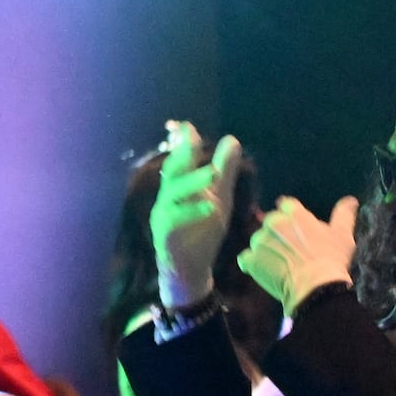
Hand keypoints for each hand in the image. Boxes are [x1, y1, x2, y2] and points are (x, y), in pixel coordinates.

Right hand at [146, 121, 242, 313]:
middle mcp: (168, 196)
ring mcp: (163, 213)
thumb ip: (225, 172)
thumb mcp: (219, 198)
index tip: (186, 126)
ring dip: (193, 181)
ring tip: (213, 173)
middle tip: (192, 138)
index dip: (182, 142)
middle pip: (173, 170)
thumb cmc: (201, 231)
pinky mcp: (165, 232)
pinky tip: (210, 208)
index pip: (180, 159)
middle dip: (182, 153)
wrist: (191, 269)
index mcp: (180, 186)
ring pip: (174, 192)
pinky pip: (177, 219)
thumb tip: (232, 140)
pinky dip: (193, 212)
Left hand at [242, 193, 358, 313]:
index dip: (290, 216)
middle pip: (271, 222)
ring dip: (267, 248)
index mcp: (294, 214)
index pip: (286, 205)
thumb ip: (343, 215)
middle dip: (278, 233)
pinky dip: (253, 263)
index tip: (296, 227)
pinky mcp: (251, 259)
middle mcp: (274, 223)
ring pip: (259, 240)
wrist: (316, 286)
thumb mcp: (343, 235)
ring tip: (281, 263)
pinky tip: (264, 270)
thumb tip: (351, 200)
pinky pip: (246, 258)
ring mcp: (260, 241)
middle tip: (292, 249)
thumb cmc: (332, 259)